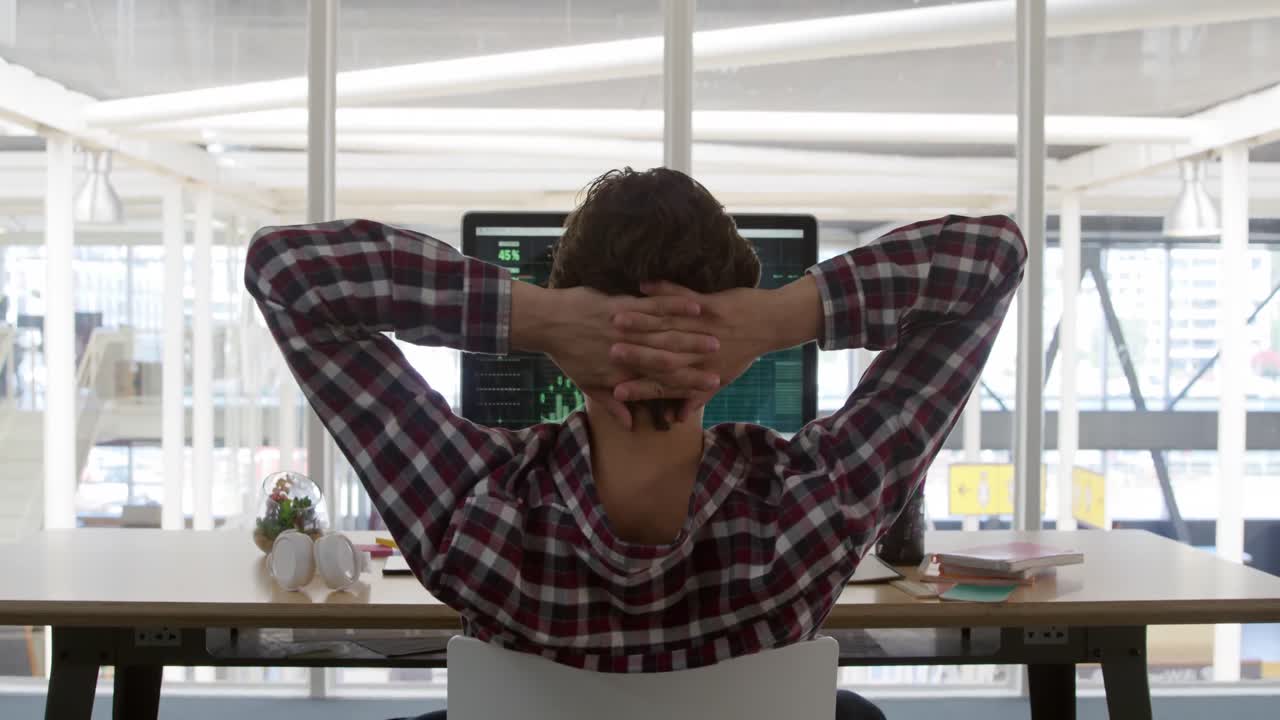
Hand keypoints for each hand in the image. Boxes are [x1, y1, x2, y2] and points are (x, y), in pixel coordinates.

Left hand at [511, 283, 722, 427]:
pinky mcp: (621, 305)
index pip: (662, 383)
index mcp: (621, 374)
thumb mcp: (586, 383)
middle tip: (724, 359)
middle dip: (700, 358)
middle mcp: (628, 354)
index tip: (713, 384)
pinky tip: (695, 305)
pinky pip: (652, 306)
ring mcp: (625, 329)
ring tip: (717, 334)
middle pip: (670, 358)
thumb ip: (609, 403)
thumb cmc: (566, 353)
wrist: (546, 323)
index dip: (689, 384)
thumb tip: (629, 423)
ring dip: (694, 333)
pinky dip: (675, 305)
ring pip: (665, 332)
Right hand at [610, 277, 820, 420]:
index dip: (640, 389)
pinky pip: (682, 296)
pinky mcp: (710, 304)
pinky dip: (663, 291)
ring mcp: (703, 327)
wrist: (770, 325)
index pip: (663, 384)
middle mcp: (699, 352)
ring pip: (666, 326)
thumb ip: (697, 397)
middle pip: (659, 356)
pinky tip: (642, 286)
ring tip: (614, 319)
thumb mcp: (721, 379)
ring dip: (639, 321)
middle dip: (630, 355)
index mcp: (699, 371)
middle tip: (606, 354)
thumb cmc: (743, 353)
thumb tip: (678, 418)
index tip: (616, 392)